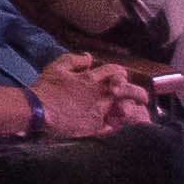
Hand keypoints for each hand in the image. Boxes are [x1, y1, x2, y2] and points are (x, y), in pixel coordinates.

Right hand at [31, 53, 150, 138]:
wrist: (39, 110)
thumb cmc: (46, 88)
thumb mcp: (58, 67)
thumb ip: (75, 60)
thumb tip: (88, 57)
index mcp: (91, 78)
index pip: (115, 71)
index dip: (120, 73)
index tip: (122, 77)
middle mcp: (99, 94)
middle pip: (127, 90)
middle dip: (138, 93)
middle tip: (143, 97)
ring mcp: (99, 111)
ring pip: (124, 110)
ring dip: (131, 110)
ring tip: (137, 114)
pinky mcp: (94, 126)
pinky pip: (111, 127)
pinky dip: (116, 126)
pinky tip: (119, 126)